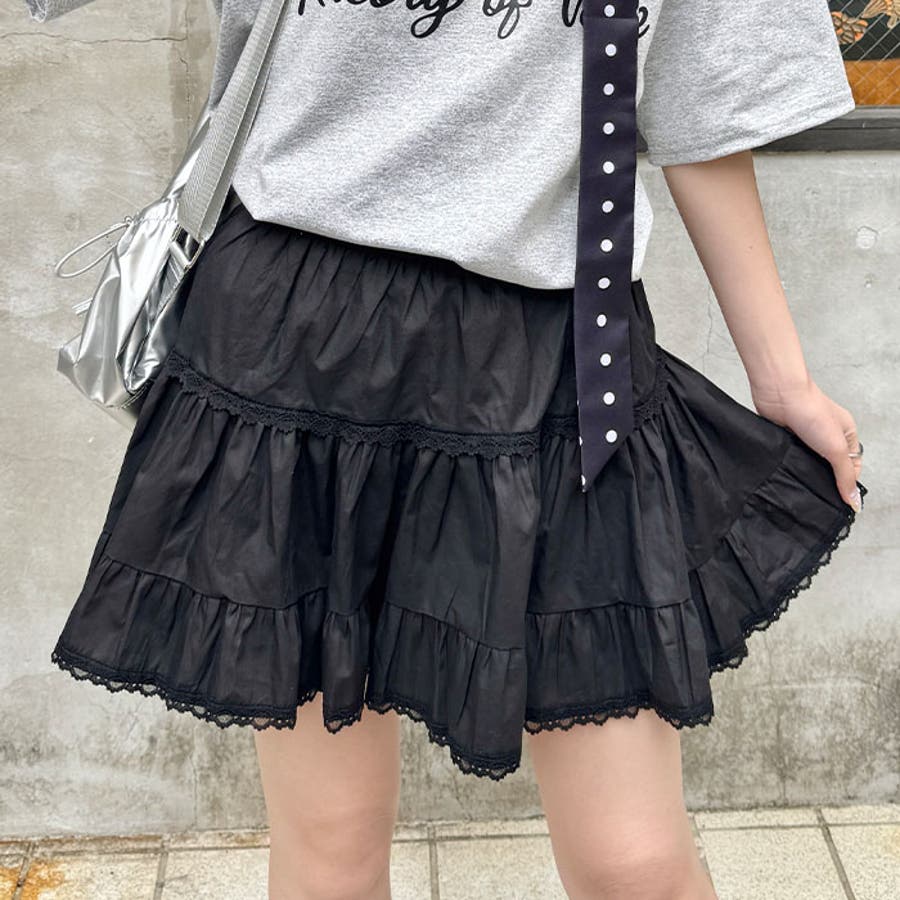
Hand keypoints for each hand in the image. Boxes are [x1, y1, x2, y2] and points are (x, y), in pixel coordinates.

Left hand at [750, 376, 863, 512]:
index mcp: (846, 434)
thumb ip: (844, 474)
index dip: (846, 482)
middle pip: (828, 465)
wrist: (780, 394)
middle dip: (824, 479)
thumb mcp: (836, 448)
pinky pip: (790, 457)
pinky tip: (786, 473)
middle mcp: (826, 435)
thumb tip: (853, 499)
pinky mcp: (786, 438)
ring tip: (801, 488)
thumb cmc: (811, 411)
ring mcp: (805, 436)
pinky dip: (788, 465)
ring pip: (807, 463)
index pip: (852, 465)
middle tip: (818, 498)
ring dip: (804, 472)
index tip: (839, 500)